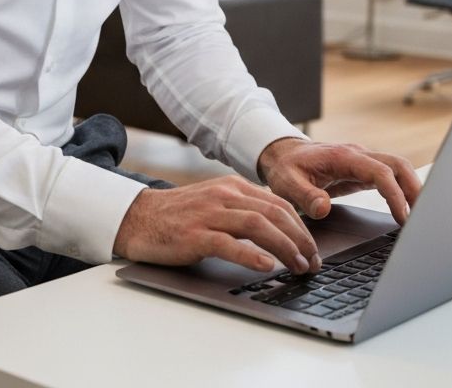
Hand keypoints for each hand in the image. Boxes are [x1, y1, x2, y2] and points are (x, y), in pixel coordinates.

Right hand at [113, 175, 321, 274]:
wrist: (139, 218)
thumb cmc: (179, 216)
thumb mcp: (215, 203)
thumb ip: (242, 210)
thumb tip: (279, 231)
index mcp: (232, 186)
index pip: (278, 203)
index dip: (301, 227)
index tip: (312, 249)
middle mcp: (223, 195)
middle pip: (274, 213)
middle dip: (299, 239)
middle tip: (312, 262)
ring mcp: (209, 214)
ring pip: (257, 225)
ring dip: (284, 247)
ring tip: (297, 266)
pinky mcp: (194, 235)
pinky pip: (228, 243)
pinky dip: (251, 254)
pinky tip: (266, 265)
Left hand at [257, 138, 419, 225]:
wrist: (282, 154)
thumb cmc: (286, 167)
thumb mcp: (287, 183)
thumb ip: (305, 196)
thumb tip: (324, 207)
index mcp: (342, 156)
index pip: (379, 171)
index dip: (394, 193)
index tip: (403, 217)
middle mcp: (357, 155)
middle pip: (398, 165)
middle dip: (415, 189)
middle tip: (424, 219)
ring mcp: (362, 161)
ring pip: (398, 169)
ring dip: (413, 189)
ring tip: (421, 218)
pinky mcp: (363, 171)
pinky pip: (390, 177)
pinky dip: (403, 191)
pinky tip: (408, 210)